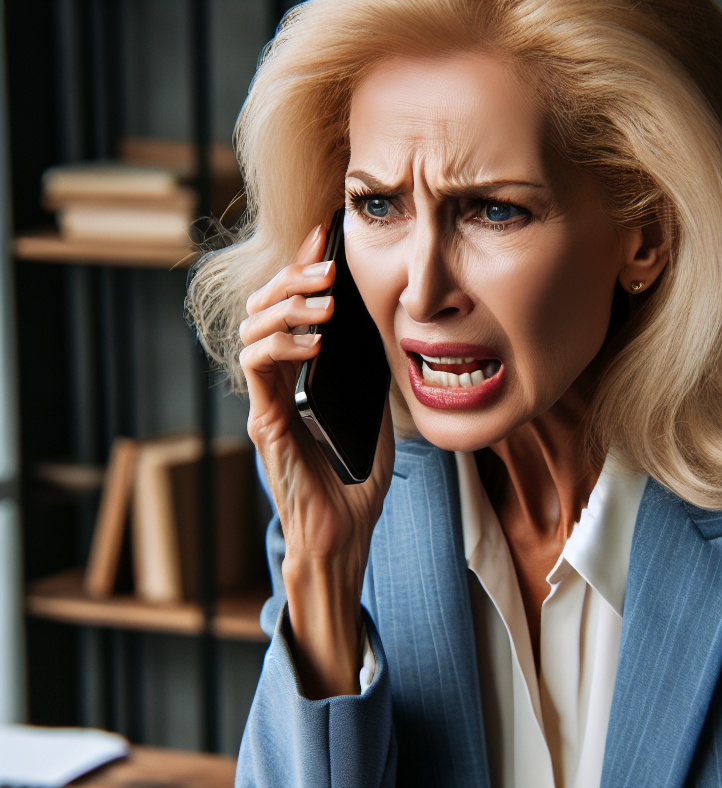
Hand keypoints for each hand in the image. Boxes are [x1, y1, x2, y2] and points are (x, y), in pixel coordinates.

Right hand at [240, 222, 394, 697]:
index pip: (290, 311)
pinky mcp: (264, 424)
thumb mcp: (376, 419)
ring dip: (288, 307)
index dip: (302, 271)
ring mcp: (265, 403)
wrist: (343, 535)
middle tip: (325, 263)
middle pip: (263, 309)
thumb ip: (371, 382)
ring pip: (253, 331)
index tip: (324, 240)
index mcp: (298, 379)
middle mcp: (275, 385)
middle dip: (293, 279)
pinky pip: (258, 370)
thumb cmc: (355, 484)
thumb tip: (388, 339)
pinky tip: (316, 344)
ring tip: (326, 302)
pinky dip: (283, 347)